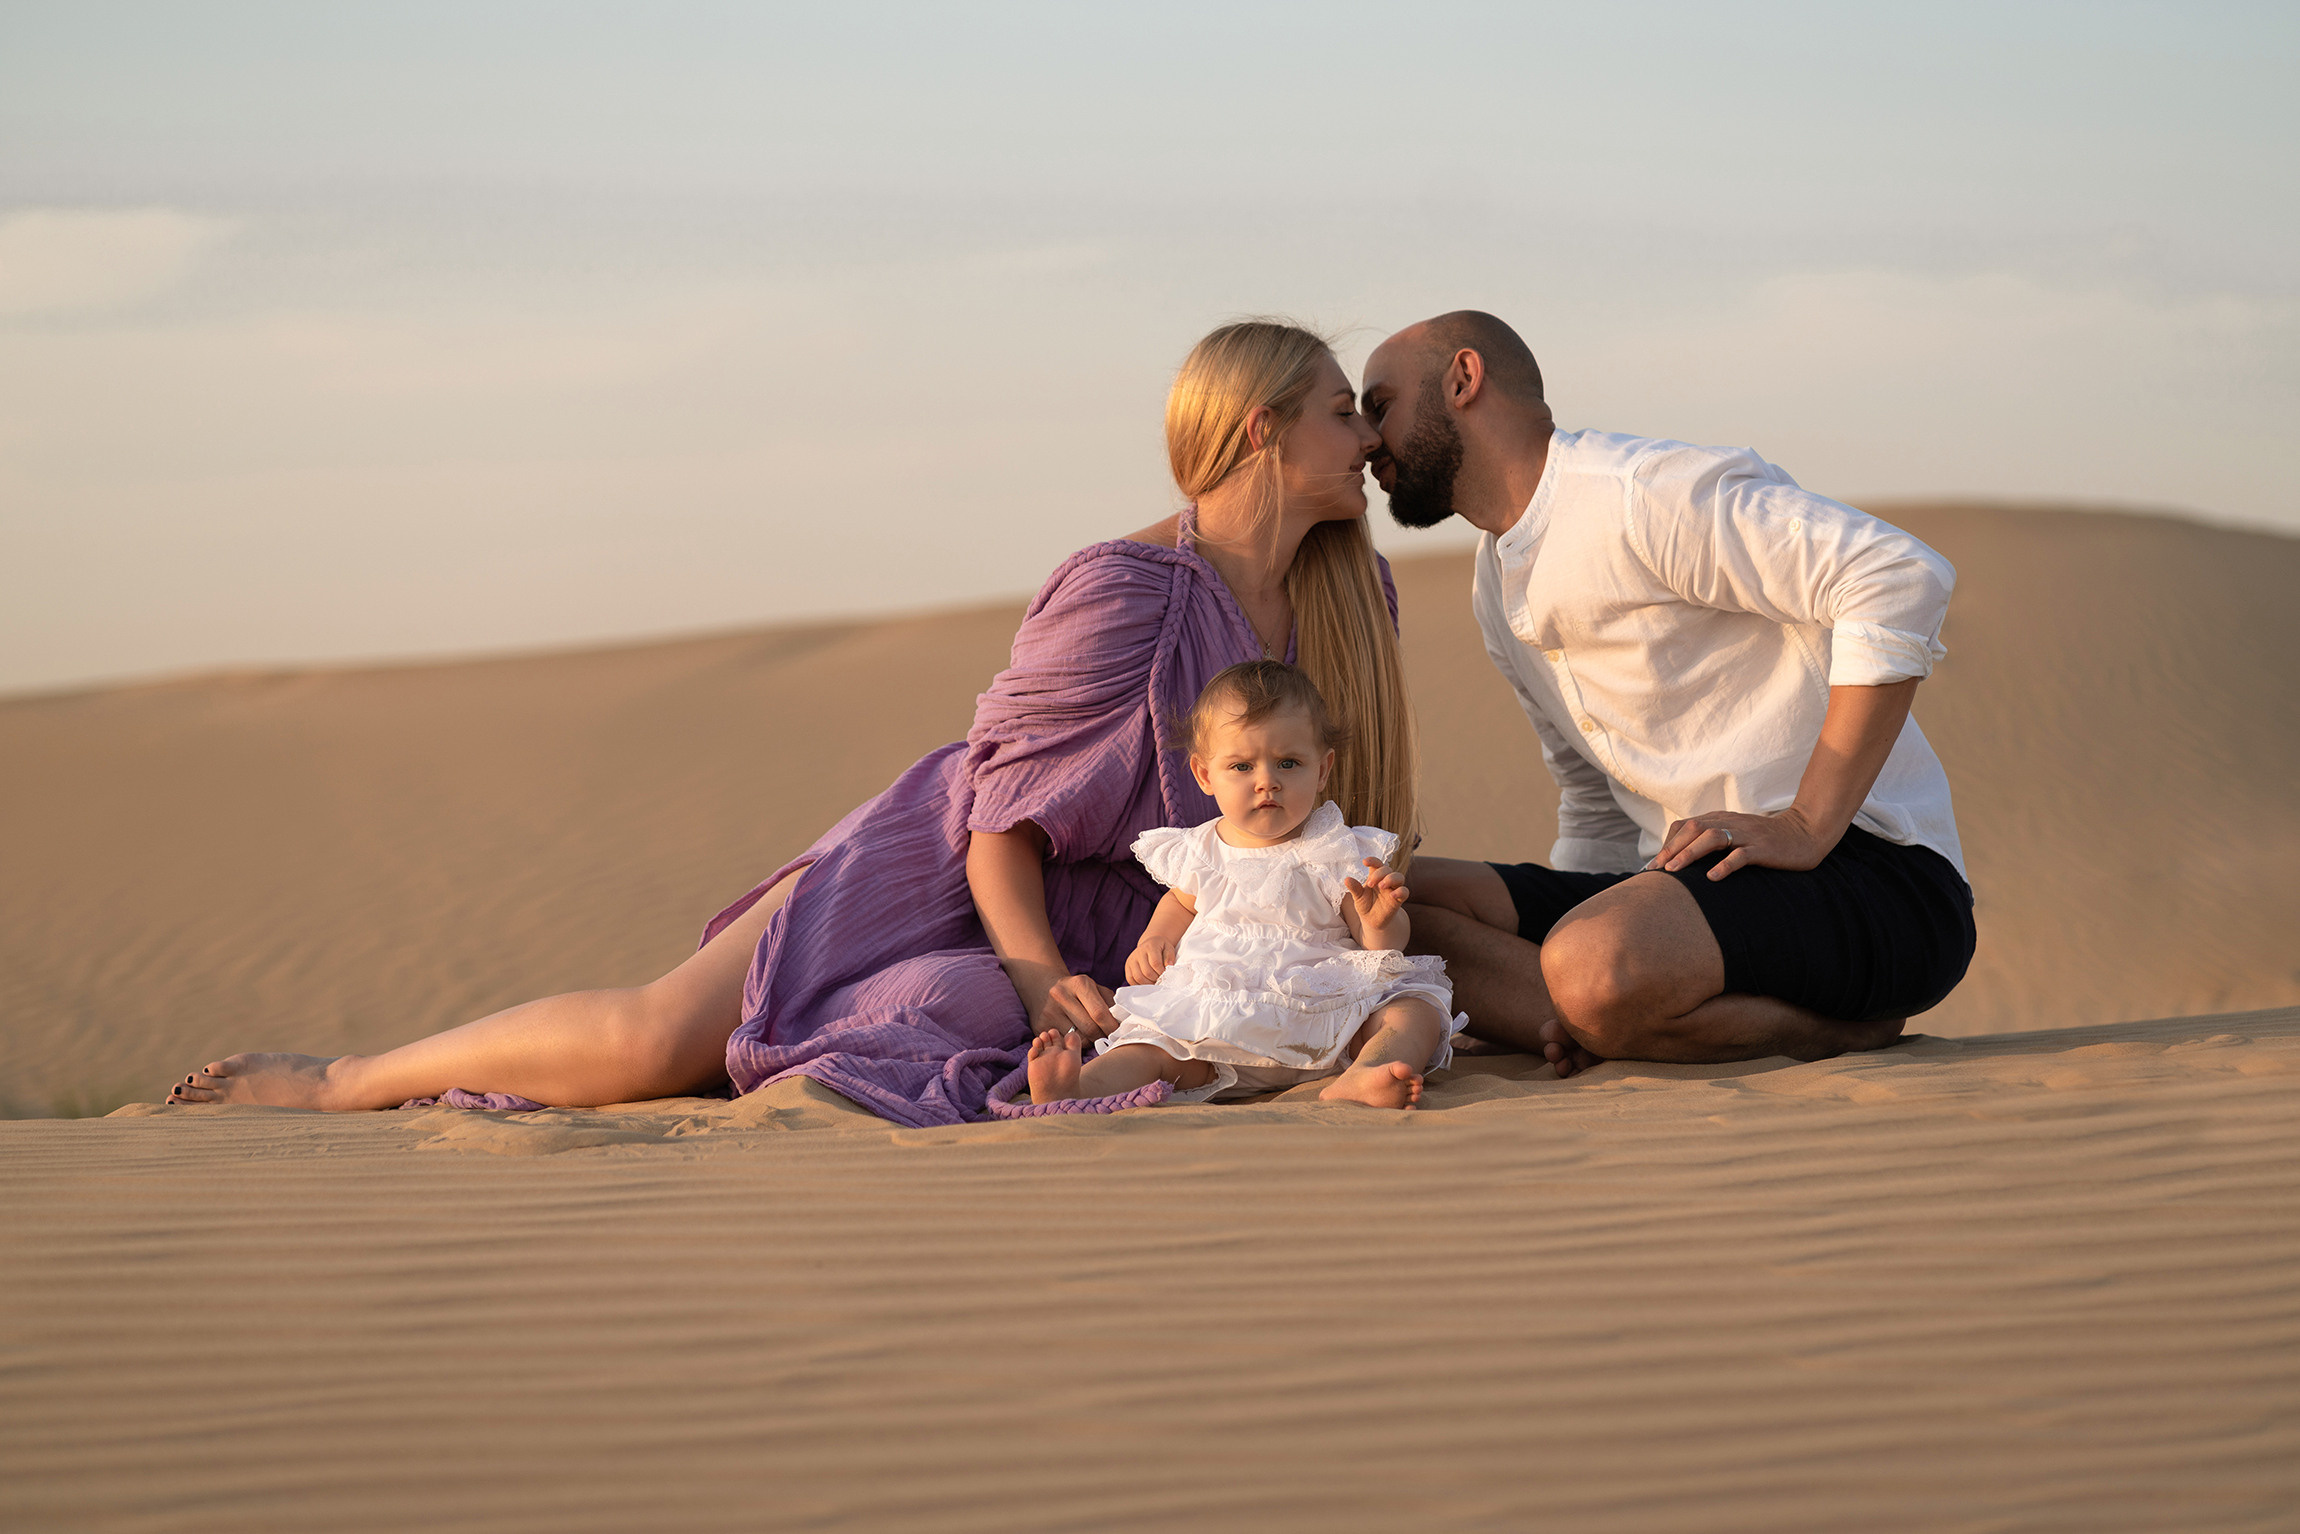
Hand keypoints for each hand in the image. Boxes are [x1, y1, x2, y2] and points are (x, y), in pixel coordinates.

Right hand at [1035, 971, 1120, 1044]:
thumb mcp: (1096, 989)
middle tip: (1109, 1039)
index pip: (1100, 1013)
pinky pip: (1065, 1043)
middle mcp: (1061, 995)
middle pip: (1090, 1028)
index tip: (1120, 1034)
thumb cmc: (1079, 992)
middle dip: (1103, 1037)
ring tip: (1092, 1036)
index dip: (1113, 1028)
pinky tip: (1077, 1036)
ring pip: (1078, 1039)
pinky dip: (1075, 1044)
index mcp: (1080, 983)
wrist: (1045, 988)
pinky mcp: (1040, 1026)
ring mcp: (1048, 1011)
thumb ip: (1111, 1003)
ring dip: (1090, 1042)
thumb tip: (1125, 1023)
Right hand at [1125, 935, 1177, 985]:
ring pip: (1138, 977)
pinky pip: (1130, 979)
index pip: (1155, 963)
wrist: (1150, 944)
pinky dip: (1139, 984)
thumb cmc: (1161, 948)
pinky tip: (1146, 983)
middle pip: (1147, 972)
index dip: (1161, 972)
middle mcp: (1138, 953)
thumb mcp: (1169, 948)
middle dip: (1155, 979)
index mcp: (1150, 947)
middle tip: (1160, 979)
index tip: (1166, 974)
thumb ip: (1169, 957)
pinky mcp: (1127, 967)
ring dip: (1148, 983)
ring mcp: (1131, 960)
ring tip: (1154, 981)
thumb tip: (1168, 966)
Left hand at [1342, 857, 1411, 946]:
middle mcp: (1386, 880)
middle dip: (1379, 874)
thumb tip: (1346, 879)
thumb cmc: (1365, 905)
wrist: (1372, 921)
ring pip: (1399, 877)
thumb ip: (1354, 888)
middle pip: (1388, 869)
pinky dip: (1400, 891)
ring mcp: (1393, 889)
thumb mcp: (1358, 897)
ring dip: (1391, 879)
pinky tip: (1392, 895)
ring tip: (1381, 886)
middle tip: (1370, 884)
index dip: (1373, 860)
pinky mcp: (1399, 900)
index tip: (1365, 862)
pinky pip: (1405, 892)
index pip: (1377, 864)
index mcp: (1375, 877)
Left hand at [1647, 806, 1835, 881]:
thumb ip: (1713, 840)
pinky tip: (1712, 878)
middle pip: (1693, 829)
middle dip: (1671, 849)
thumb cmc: (1766, 839)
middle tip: (1656, 870)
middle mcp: (1731, 823)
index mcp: (1721, 819)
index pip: (1685, 826)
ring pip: (1712, 837)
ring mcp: (1747, 834)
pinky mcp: (1763, 848)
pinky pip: (1741, 855)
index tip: (1654, 865)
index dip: (1667, 843)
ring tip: (1674, 871)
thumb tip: (1683, 860)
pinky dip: (1725, 865)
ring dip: (1690, 854)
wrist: (1805, 833)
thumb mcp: (1736, 835)